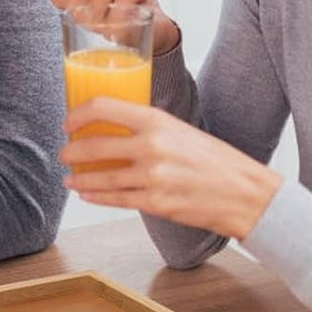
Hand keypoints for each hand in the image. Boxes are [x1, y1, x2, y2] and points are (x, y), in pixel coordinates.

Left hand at [61, 97, 281, 239]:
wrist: (246, 194)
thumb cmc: (217, 160)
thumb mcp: (181, 130)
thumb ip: (150, 128)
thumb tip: (116, 128)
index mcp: (158, 120)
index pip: (104, 107)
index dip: (78, 115)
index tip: (69, 122)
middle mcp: (152, 146)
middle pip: (95, 145)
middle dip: (72, 151)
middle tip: (66, 153)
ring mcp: (152, 177)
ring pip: (101, 178)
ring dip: (80, 178)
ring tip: (70, 178)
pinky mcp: (156, 204)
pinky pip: (117, 199)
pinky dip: (97, 197)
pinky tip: (87, 194)